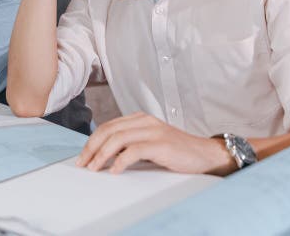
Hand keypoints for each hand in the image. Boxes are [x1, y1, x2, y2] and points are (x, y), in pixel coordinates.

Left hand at [76, 112, 231, 174]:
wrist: (206, 154)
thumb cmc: (178, 151)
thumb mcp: (150, 143)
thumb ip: (131, 144)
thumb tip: (105, 156)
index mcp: (140, 119)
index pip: (108, 126)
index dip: (92, 141)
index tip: (83, 156)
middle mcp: (145, 121)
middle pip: (109, 131)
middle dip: (92, 148)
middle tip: (83, 164)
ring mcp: (153, 131)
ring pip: (118, 139)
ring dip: (102, 155)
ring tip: (94, 168)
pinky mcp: (161, 144)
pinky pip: (134, 151)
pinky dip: (120, 161)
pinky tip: (114, 170)